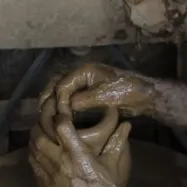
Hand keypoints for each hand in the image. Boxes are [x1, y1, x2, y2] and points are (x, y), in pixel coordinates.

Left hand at [28, 112, 130, 186]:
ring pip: (34, 147)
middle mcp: (61, 161)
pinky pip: (33, 161)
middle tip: (46, 113)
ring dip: (35, 134)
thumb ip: (117, 142)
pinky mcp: (45, 182)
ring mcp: (50, 172)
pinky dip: (33, 150)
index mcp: (78, 154)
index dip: (60, 114)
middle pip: (41, 135)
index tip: (63, 109)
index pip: (62, 127)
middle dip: (41, 121)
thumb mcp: (114, 165)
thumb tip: (126, 124)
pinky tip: (37, 146)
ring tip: (40, 127)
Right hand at [39, 63, 156, 116]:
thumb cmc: (127, 93)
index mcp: (85, 71)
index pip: (63, 84)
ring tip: (46, 114)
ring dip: (53, 99)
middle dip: (48, 96)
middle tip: (42, 111)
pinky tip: (58, 114)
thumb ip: (84, 100)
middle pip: (57, 82)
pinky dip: (62, 103)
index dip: (58, 100)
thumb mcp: (105, 97)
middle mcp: (82, 73)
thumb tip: (66, 106)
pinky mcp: (88, 90)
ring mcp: (84, 81)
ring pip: (61, 88)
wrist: (144, 95)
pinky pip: (69, 94)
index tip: (59, 115)